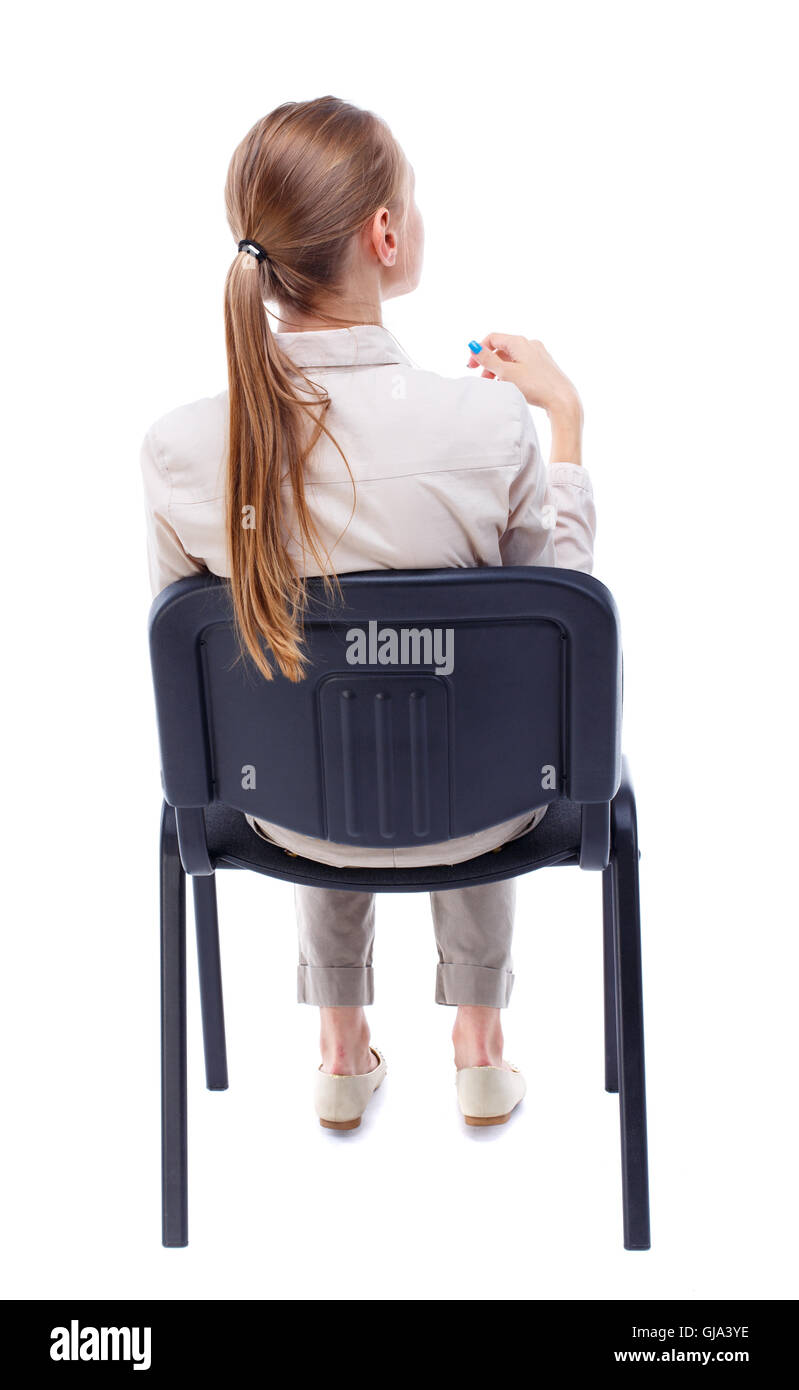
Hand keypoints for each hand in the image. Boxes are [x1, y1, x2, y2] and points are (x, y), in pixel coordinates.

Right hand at [467, 333, 582, 464]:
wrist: (562, 400)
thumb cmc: (535, 386)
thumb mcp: (506, 373)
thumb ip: (488, 360)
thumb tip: (473, 347)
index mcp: (520, 342)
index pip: (492, 338)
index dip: (479, 350)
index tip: (471, 366)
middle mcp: (530, 344)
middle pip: (501, 349)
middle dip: (489, 363)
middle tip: (483, 380)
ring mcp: (538, 355)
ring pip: (511, 358)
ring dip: (499, 369)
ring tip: (496, 385)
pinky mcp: (543, 366)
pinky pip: (521, 365)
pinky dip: (511, 373)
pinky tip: (511, 386)